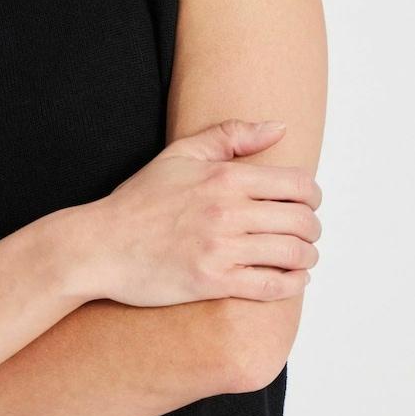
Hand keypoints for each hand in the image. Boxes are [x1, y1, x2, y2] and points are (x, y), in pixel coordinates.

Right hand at [75, 120, 321, 307]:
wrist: (102, 245)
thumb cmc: (140, 200)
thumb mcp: (180, 155)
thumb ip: (230, 135)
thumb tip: (280, 128)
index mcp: (223, 177)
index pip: (298, 186)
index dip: (312, 196)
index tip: (305, 203)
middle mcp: (226, 211)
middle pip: (302, 222)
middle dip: (312, 228)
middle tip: (305, 232)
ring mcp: (221, 249)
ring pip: (293, 255)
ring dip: (306, 257)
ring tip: (301, 257)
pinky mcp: (213, 282)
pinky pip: (272, 287)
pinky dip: (292, 284)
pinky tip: (291, 279)